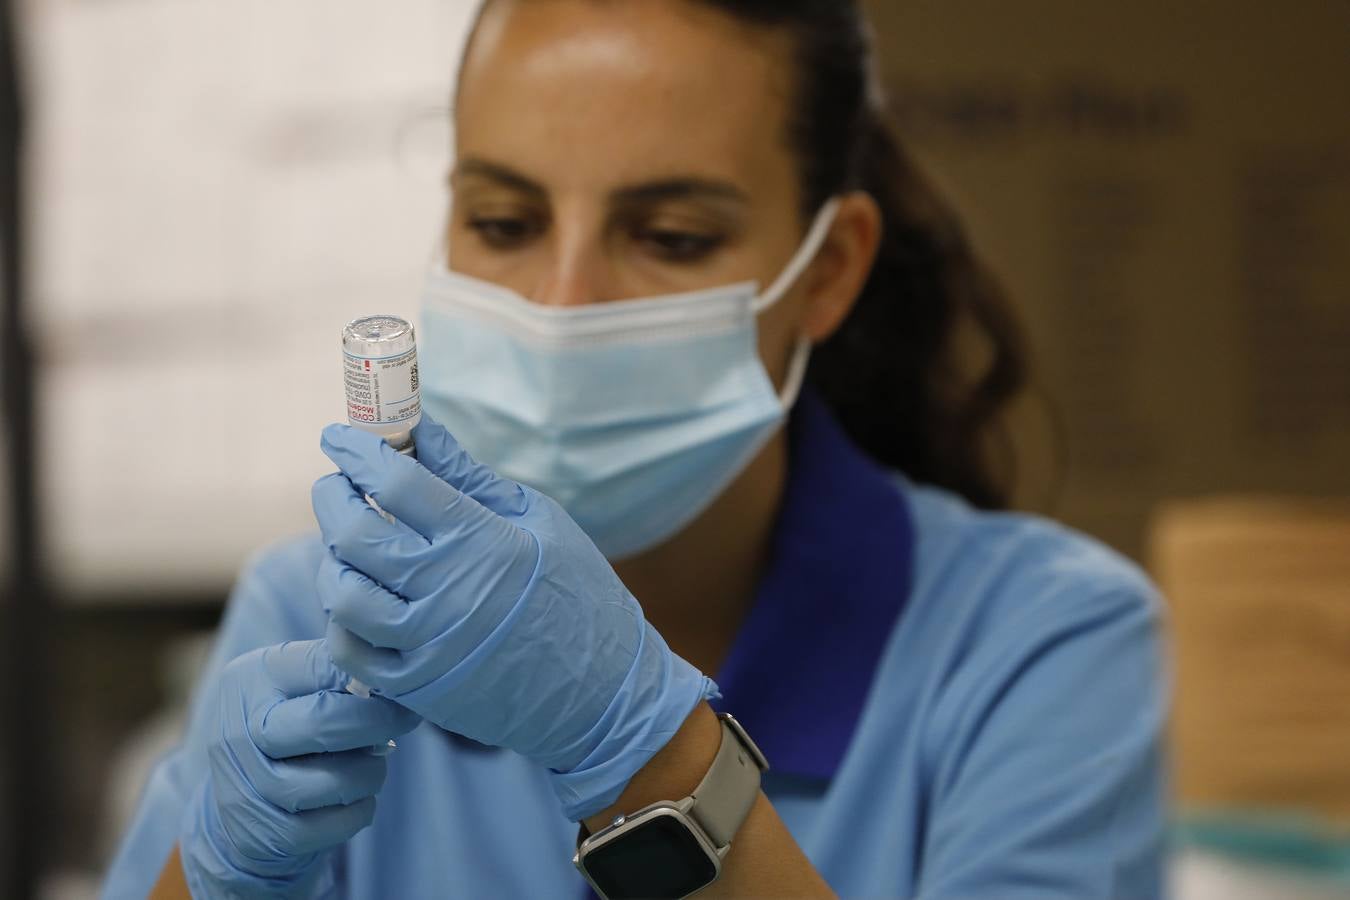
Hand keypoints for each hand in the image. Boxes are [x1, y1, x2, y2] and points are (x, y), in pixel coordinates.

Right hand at [179, 640, 420, 896]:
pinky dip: (360, 809)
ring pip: (334, 781)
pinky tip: (358, 795)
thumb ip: (334, 666)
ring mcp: (245, 788)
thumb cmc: (285, 721)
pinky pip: (335, 824)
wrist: (238, 796)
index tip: (398, 686)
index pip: (324, 667)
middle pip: (324, 724)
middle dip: (377, 724)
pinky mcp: (264, 835)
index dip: (372, 678)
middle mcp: (237, 731)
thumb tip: (395, 663)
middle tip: (402, 720)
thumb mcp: (294, 681)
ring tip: (374, 761)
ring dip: (371, 771)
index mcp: (250, 680)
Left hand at [311, 414, 715, 819]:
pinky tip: (360, 598)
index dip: (358, 452)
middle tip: (340, 484)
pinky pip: (350, 650)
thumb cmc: (578, 592)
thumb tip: (421, 428)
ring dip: (334, 558)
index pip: (396, 482)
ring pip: (342, 592)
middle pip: (355, 532)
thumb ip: (469, 475)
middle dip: (334, 496)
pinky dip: (342, 619)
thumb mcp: (537, 520)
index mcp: (480, 539)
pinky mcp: (417, 687)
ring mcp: (427, 644)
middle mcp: (447, 590)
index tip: (340, 437)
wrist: (605, 689)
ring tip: (350, 543)